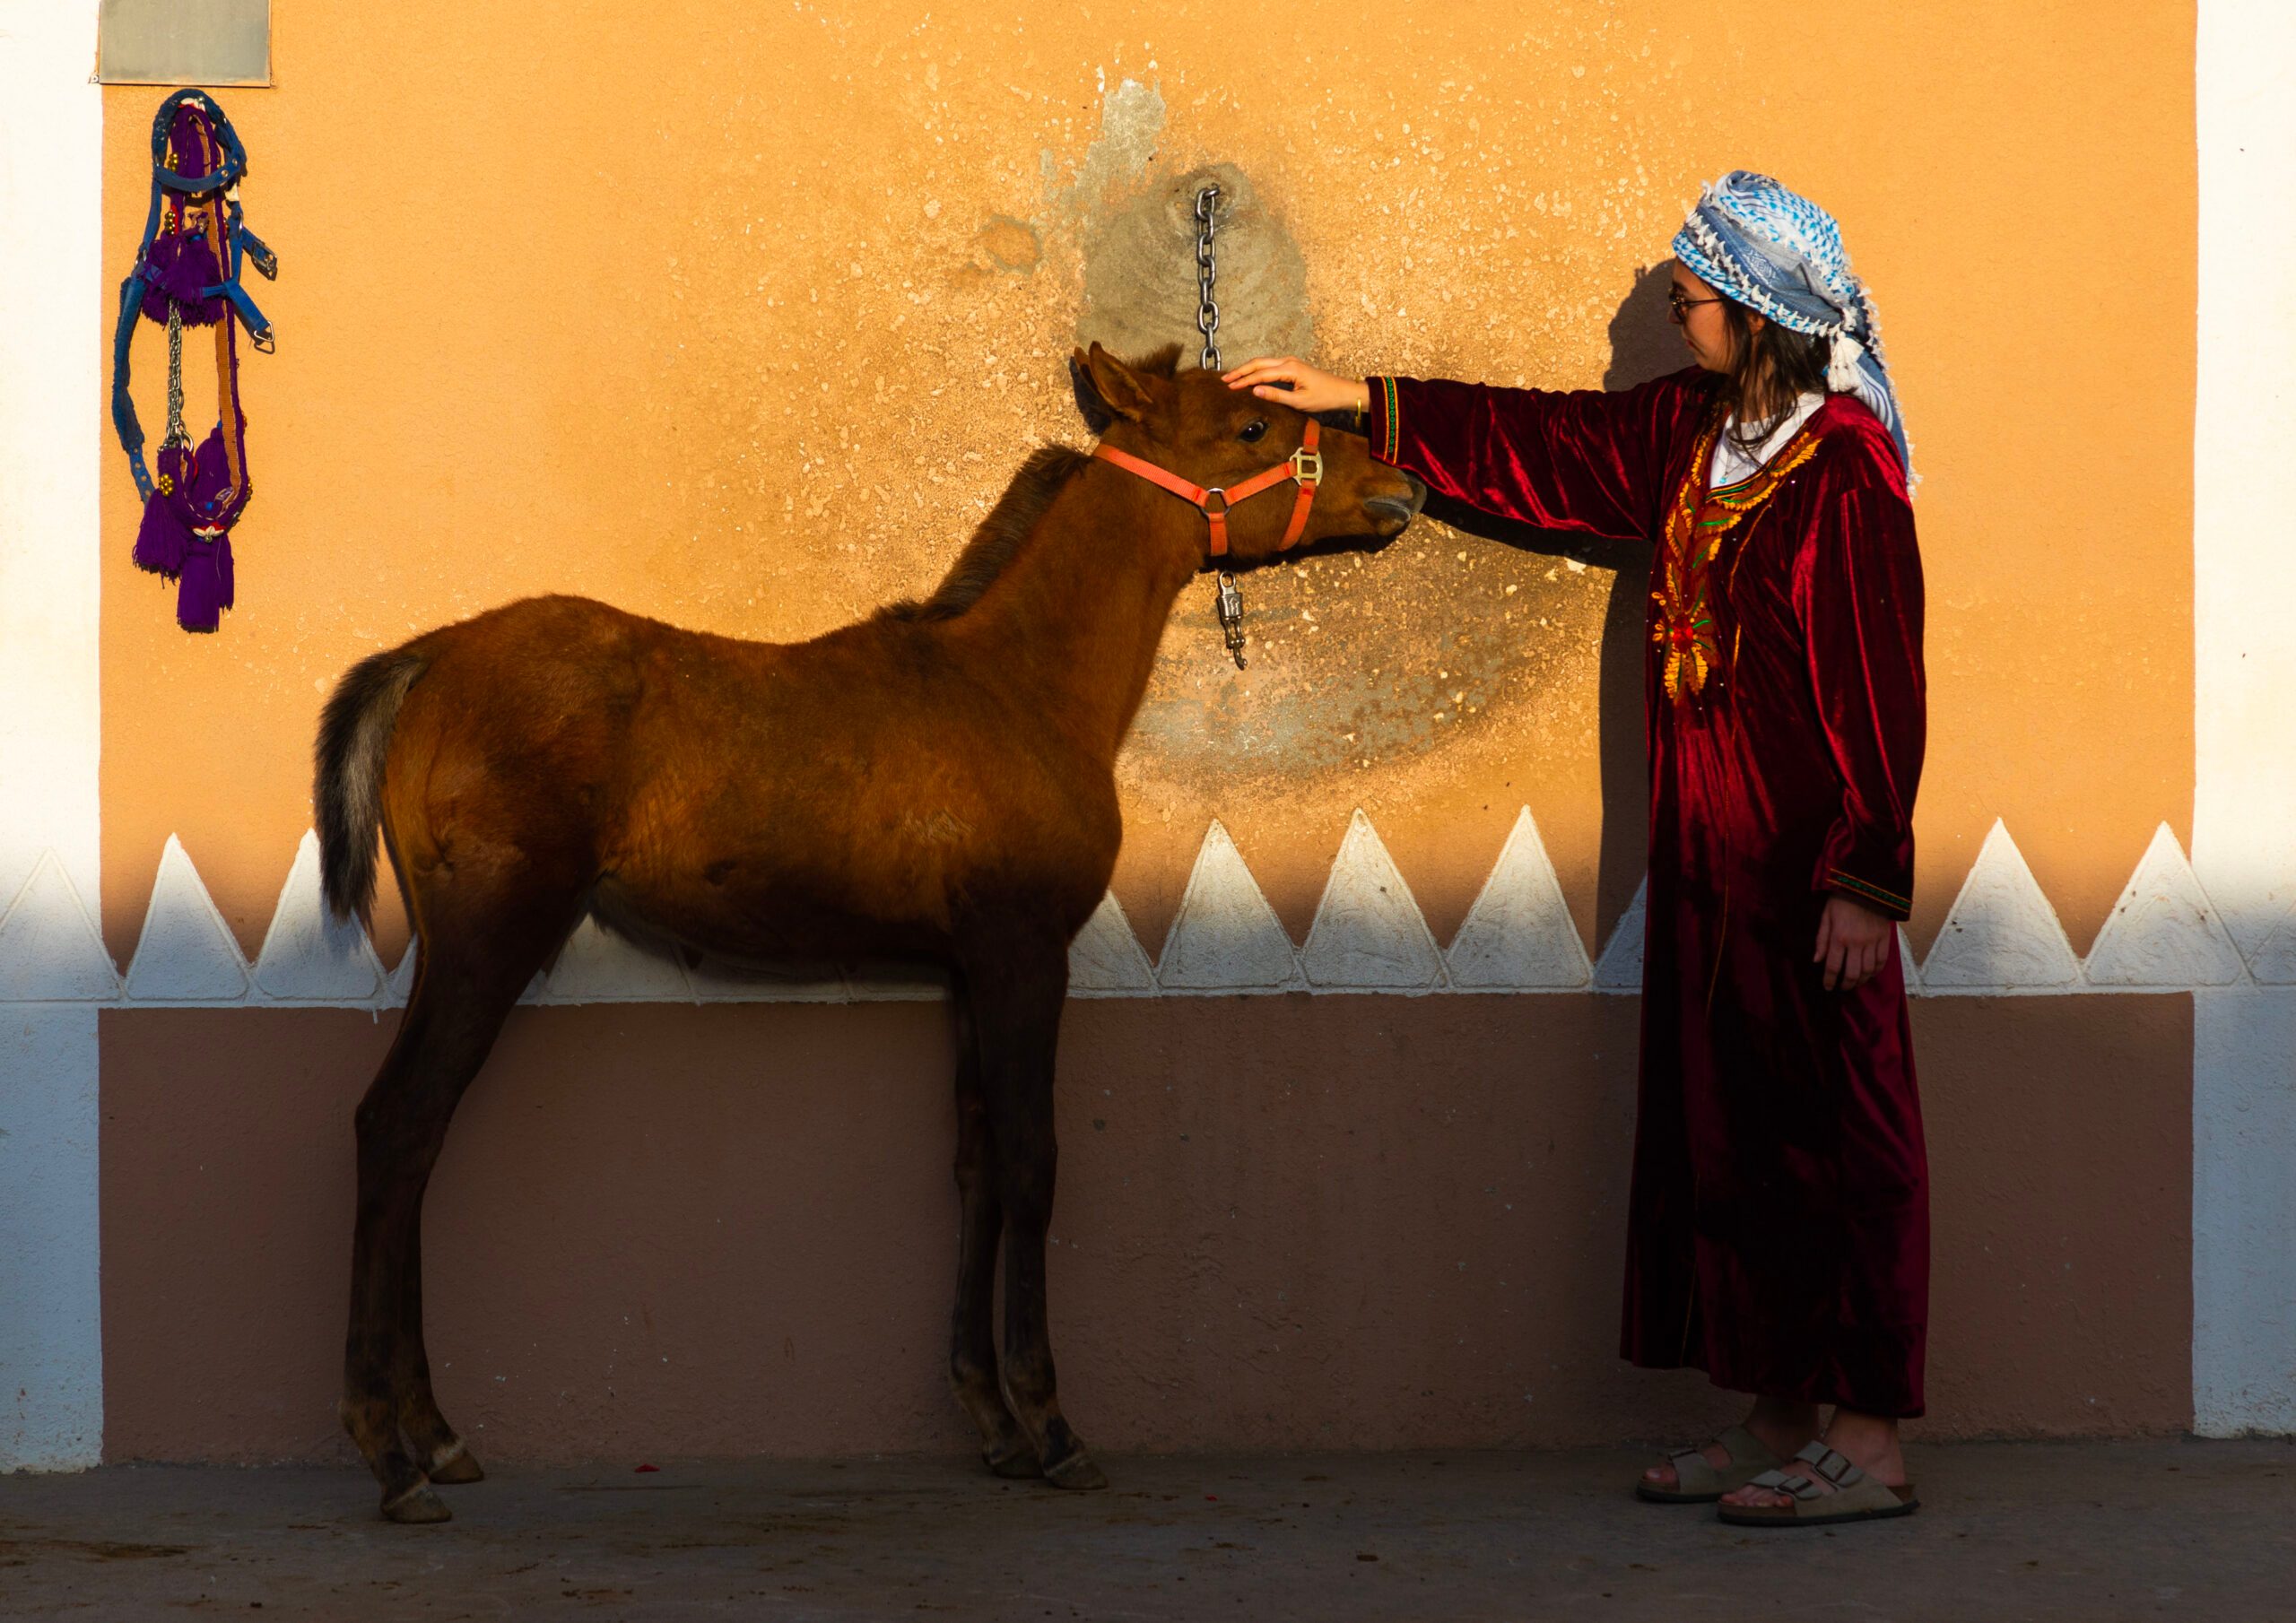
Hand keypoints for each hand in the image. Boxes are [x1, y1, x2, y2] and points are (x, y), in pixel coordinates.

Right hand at [1221, 356, 1369, 415]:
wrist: (1342, 392)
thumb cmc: (1324, 397)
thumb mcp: (1299, 401)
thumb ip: (1276, 395)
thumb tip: (1255, 390)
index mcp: (1289, 369)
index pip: (1260, 374)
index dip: (1243, 381)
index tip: (1229, 387)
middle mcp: (1288, 361)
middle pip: (1258, 363)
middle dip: (1240, 370)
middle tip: (1224, 379)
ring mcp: (1290, 362)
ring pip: (1263, 362)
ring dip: (1247, 369)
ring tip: (1232, 377)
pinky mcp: (1292, 366)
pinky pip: (1269, 365)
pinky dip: (1256, 369)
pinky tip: (1249, 376)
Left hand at [1814, 894, 1893, 991]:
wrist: (1867, 885)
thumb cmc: (1842, 900)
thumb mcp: (1826, 917)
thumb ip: (1821, 940)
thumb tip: (1816, 960)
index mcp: (1839, 937)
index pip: (1833, 967)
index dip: (1829, 980)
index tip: (1828, 987)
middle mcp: (1856, 943)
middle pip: (1853, 973)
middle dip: (1846, 985)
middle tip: (1842, 988)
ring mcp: (1873, 941)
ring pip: (1868, 970)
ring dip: (1861, 981)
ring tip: (1855, 983)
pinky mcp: (1885, 938)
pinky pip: (1882, 961)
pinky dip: (1876, 971)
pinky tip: (1870, 974)